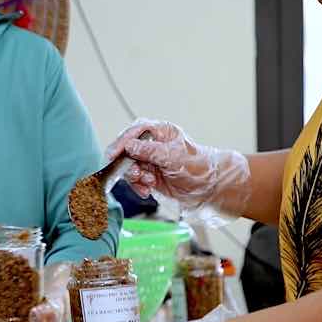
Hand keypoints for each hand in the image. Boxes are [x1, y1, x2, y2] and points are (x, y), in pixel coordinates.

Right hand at [104, 119, 251, 219]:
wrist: (208, 187)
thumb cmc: (198, 166)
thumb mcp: (174, 156)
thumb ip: (150, 150)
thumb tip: (129, 145)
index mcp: (159, 131)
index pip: (134, 132)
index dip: (121, 143)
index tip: (113, 155)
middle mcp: (151, 144)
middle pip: (126, 150)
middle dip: (129, 165)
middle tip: (137, 174)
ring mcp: (149, 160)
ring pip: (128, 167)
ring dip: (136, 178)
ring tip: (149, 183)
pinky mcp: (148, 175)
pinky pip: (134, 180)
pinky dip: (138, 186)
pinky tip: (148, 190)